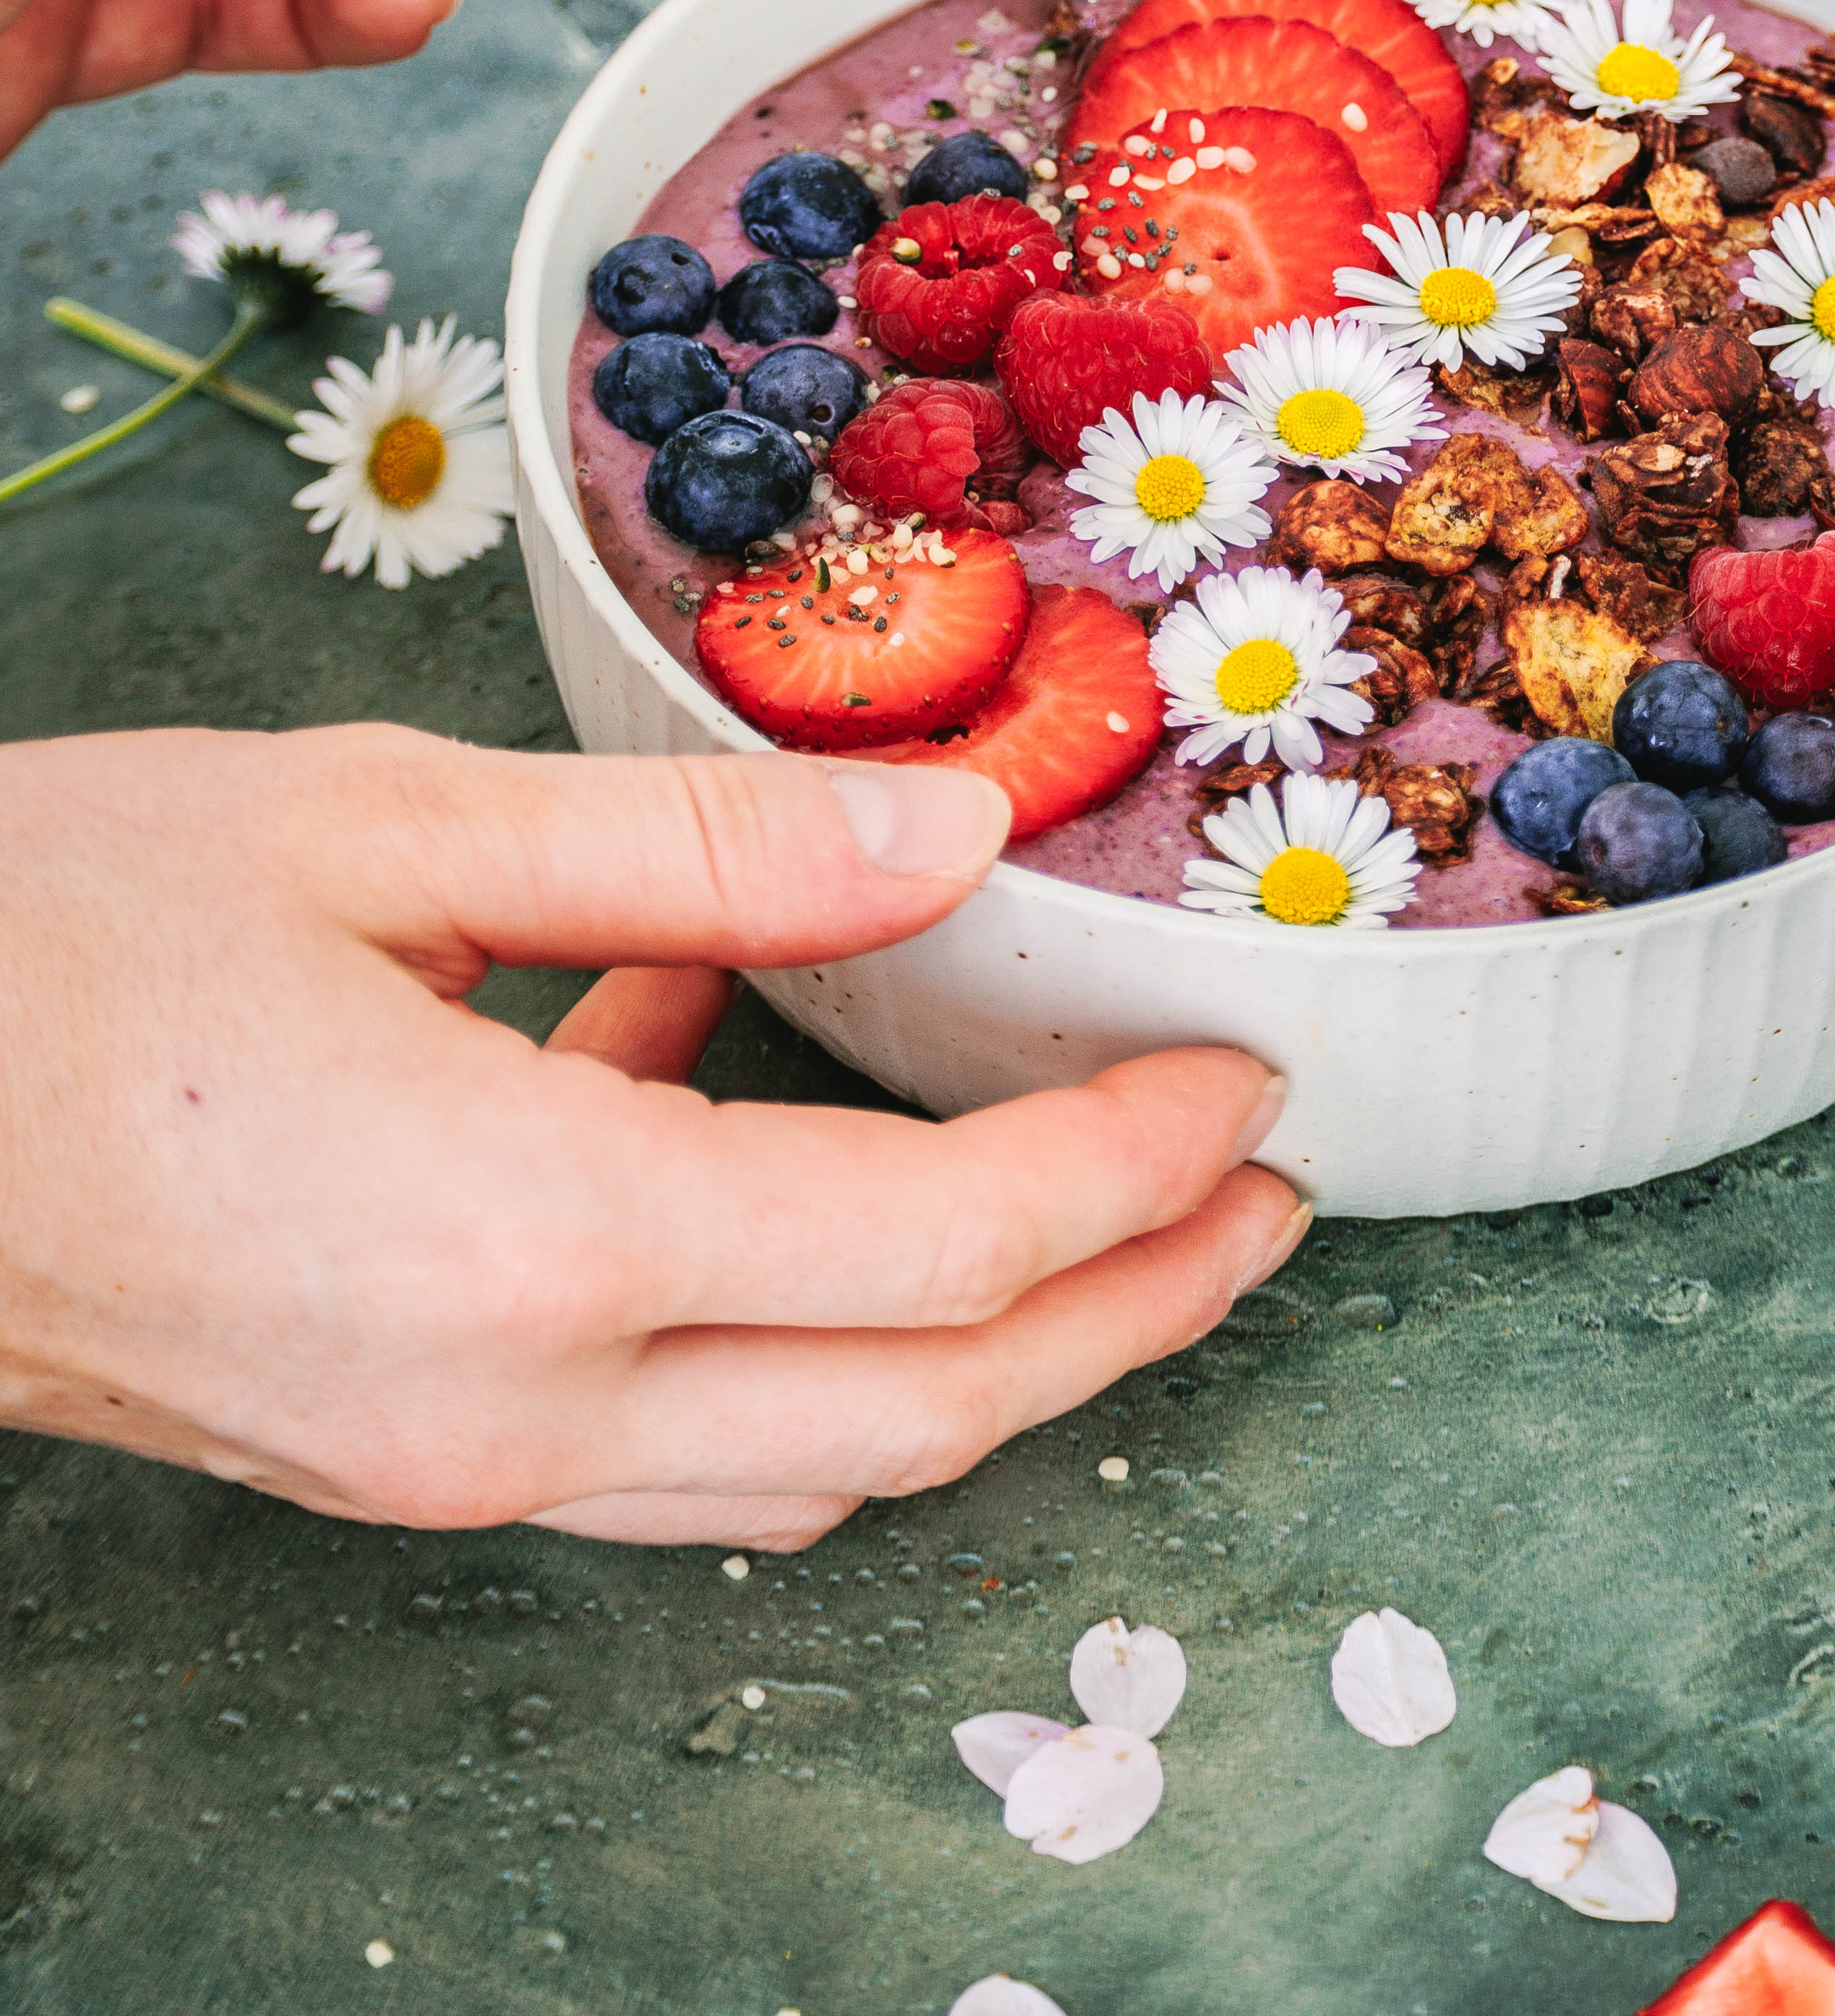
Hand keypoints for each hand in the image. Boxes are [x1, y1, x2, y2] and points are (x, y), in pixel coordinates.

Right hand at [0, 726, 1304, 1548]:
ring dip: (983, 1341)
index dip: (1134, 1168)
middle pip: (924, 1410)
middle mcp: (510, 1406)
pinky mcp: (381, 1447)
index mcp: (531, 1239)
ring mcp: (441, 1461)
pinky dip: (767, 1302)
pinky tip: (718, 1074)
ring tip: (1095, 1192)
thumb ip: (701, 846)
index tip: (1245, 1079)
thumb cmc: (42, 942)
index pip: (947, 1251)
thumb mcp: (381, 825)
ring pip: (807, 1453)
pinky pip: (655, 1422)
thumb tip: (958, 830)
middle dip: (1132, 1307)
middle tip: (1260, 1195)